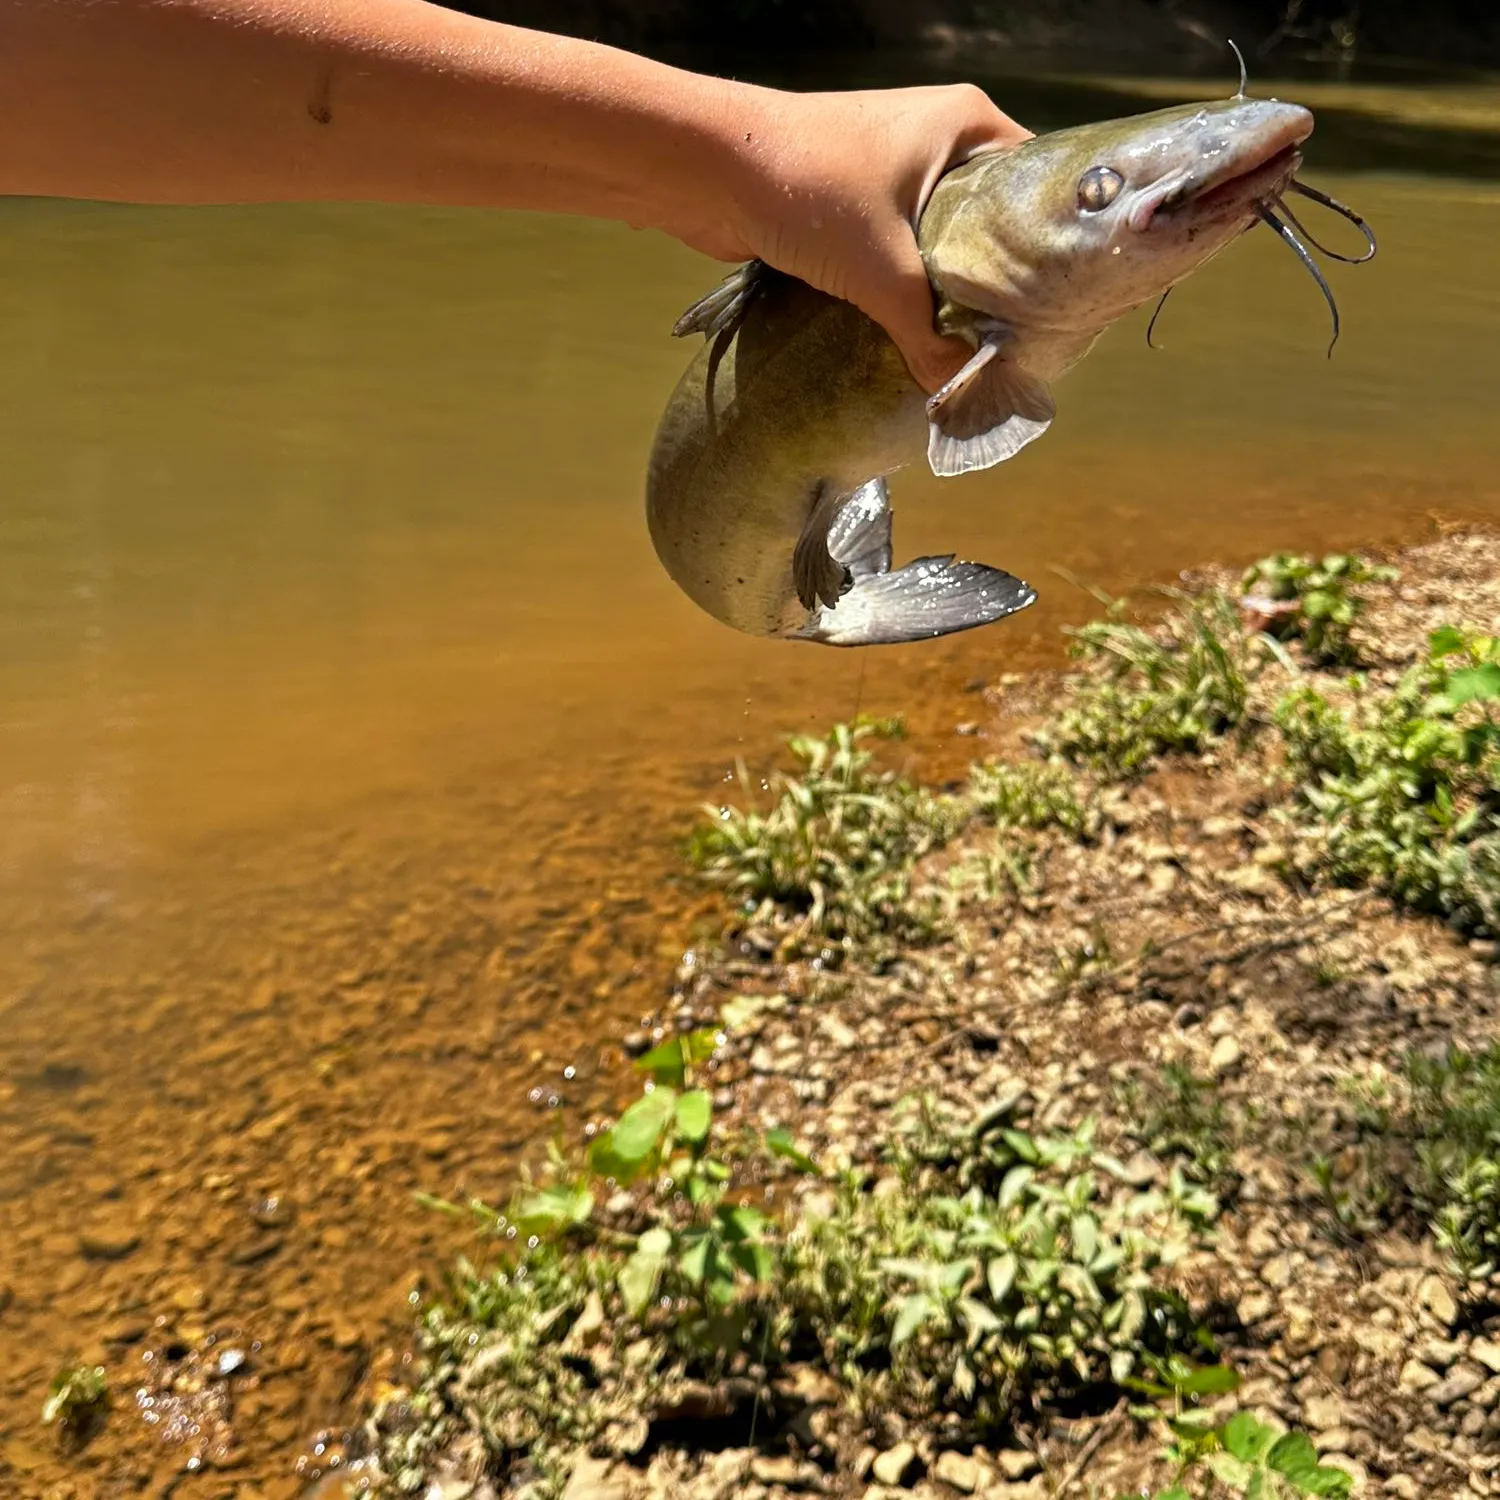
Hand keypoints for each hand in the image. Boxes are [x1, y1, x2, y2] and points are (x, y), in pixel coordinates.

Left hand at [684, 84, 1031, 393]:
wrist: (708, 168)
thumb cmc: (808, 187)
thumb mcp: (883, 270)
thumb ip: (928, 335)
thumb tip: (958, 394)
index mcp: (967, 125)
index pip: (1033, 187)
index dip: (1046, 248)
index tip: (1054, 307)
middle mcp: (937, 139)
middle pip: (988, 222)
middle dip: (992, 282)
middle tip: (1011, 341)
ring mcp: (892, 170)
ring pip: (938, 242)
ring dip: (942, 291)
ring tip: (968, 347)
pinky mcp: (853, 204)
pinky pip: (896, 252)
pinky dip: (902, 289)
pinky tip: (913, 334)